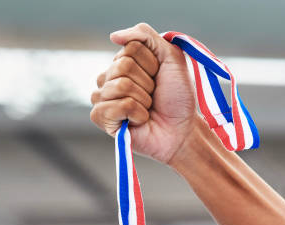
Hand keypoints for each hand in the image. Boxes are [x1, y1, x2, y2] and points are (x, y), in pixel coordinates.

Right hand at [90, 23, 200, 164]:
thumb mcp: (170, 57)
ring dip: (144, 99)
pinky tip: (139, 121)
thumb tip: (113, 35)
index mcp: (123, 62)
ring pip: (120, 85)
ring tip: (148, 109)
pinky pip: (116, 106)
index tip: (159, 77)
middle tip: (154, 96)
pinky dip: (136, 114)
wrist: (183, 129)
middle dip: (147, 82)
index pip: (129, 48)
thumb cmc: (177, 97)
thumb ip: (145, 36)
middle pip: (123, 66)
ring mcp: (102, 97)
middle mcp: (109, 77)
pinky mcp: (101, 118)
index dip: (151, 63)